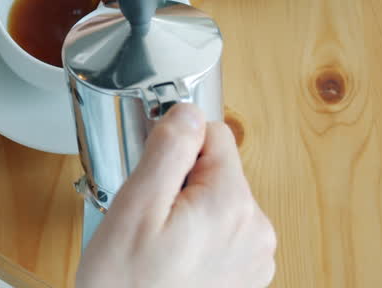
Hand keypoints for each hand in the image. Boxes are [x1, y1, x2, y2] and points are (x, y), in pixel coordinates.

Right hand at [76, 104, 276, 287]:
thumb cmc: (125, 287)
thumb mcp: (134, 207)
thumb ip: (167, 150)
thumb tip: (188, 111)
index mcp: (232, 204)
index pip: (213, 133)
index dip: (174, 147)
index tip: (152, 178)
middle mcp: (256, 230)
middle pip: (216, 168)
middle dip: (180, 181)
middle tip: (148, 218)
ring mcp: (255, 257)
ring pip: (218, 200)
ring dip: (187, 210)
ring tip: (157, 243)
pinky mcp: (246, 276)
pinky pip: (222, 232)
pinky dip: (197, 237)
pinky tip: (171, 259)